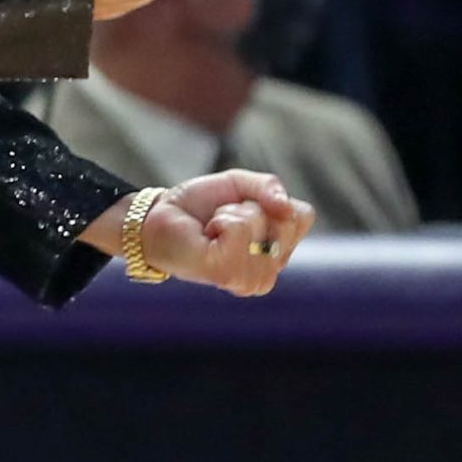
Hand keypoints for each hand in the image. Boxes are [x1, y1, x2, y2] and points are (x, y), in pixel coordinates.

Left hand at [142, 172, 314, 295]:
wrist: (157, 216)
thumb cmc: (199, 204)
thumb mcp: (240, 184)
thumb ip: (269, 188)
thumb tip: (286, 208)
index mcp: (279, 250)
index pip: (303, 216)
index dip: (273, 199)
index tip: (242, 206)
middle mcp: (269, 270)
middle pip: (285, 220)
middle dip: (251, 206)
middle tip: (223, 218)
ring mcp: (248, 278)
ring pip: (262, 225)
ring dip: (233, 215)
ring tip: (214, 227)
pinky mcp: (224, 274)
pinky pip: (240, 231)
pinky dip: (222, 222)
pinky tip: (207, 235)